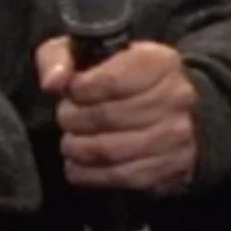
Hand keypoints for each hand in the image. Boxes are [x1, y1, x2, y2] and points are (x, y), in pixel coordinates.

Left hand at [39, 33, 198, 191]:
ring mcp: (177, 135)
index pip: (110, 81)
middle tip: (67, 118)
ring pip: (111, 151)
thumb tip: (53, 82)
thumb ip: (60, 57)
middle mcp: (176, 97)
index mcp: (159, 61)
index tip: (70, 92)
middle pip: (107, 117)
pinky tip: (80, 165)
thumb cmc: (121, 77)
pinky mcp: (172, 166)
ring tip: (72, 142)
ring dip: (79, 149)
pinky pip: (122, 177)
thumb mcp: (87, 53)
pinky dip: (91, 174)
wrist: (170, 109)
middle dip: (74, 120)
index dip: (78, 91)